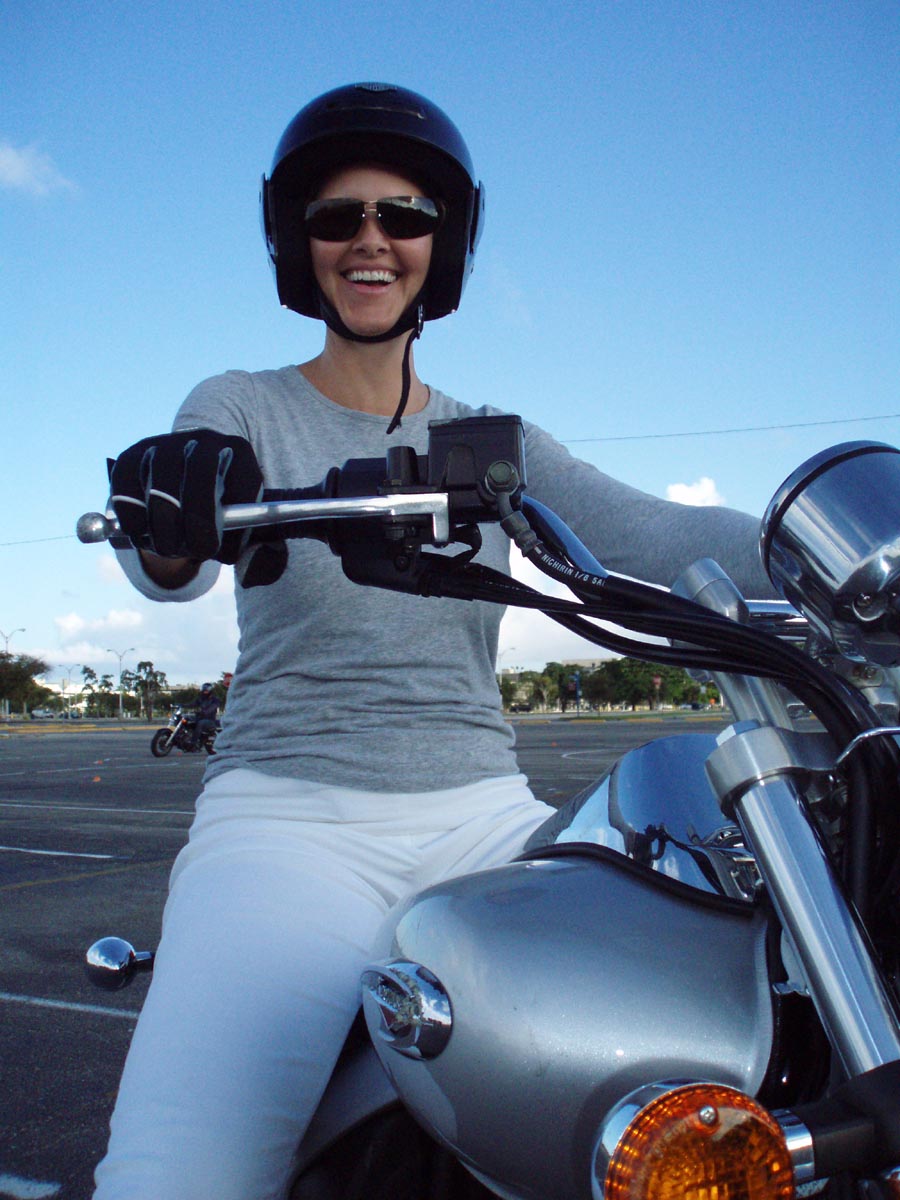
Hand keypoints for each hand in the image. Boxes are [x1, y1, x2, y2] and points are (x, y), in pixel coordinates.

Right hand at [109, 429, 286, 585]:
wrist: (180, 486)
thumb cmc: (219, 513)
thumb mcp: (245, 527)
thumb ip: (256, 549)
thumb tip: (247, 567)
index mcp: (240, 453)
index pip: (243, 484)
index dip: (234, 525)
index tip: (223, 552)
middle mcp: (203, 440)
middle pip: (201, 474)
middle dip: (197, 522)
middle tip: (194, 552)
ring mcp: (165, 444)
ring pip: (161, 484)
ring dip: (164, 527)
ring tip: (169, 548)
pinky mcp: (132, 455)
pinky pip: (125, 487)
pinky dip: (132, 517)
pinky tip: (142, 534)